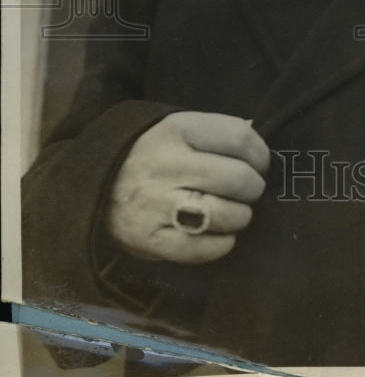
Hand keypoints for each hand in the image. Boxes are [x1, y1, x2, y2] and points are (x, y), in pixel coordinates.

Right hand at [106, 111, 269, 263]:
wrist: (90, 182)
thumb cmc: (148, 152)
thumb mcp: (176, 127)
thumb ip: (215, 132)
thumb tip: (256, 132)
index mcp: (176, 130)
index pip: (239, 137)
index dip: (260, 153)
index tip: (259, 162)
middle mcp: (166, 165)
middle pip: (238, 178)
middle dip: (253, 187)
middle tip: (247, 189)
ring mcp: (156, 204)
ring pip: (225, 215)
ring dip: (240, 216)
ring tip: (234, 212)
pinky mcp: (148, 240)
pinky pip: (201, 249)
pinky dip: (221, 244)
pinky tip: (220, 235)